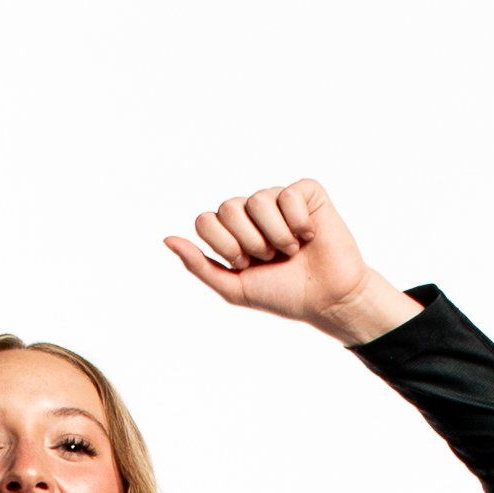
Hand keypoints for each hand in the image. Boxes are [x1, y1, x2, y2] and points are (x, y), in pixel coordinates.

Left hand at [165, 179, 417, 344]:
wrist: (327, 300)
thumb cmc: (283, 294)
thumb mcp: (234, 288)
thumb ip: (199, 265)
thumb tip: (166, 239)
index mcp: (233, 230)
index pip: (206, 220)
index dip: (224, 245)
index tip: (246, 264)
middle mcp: (253, 210)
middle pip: (227, 207)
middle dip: (248, 242)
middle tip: (270, 258)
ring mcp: (279, 199)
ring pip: (257, 200)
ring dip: (275, 236)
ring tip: (290, 250)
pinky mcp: (307, 192)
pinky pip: (288, 195)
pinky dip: (297, 223)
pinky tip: (309, 236)